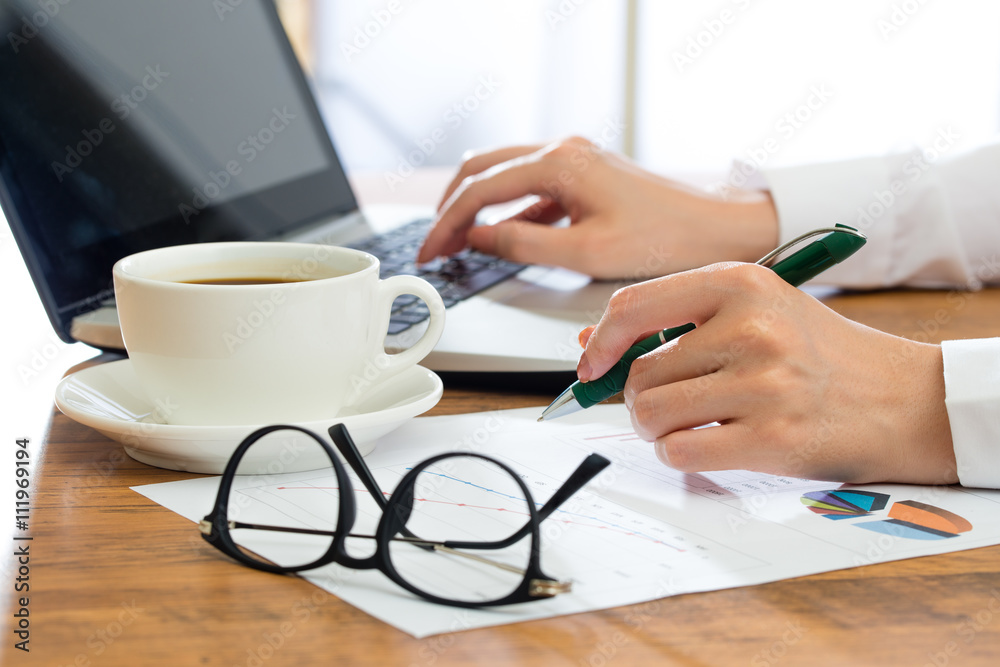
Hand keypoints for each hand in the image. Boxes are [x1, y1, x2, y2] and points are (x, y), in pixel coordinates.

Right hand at [417, 137, 778, 279]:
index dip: (448, 224)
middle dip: (452, 207)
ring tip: (457, 240)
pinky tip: (500, 236)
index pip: (482, 190)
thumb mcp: (586, 252)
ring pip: (504, 174)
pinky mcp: (585, 174)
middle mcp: (564, 150)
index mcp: (561, 163)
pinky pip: (530, 186)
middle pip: (484, 170)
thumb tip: (479, 240)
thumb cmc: (665, 239)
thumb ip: (523, 245)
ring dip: (476, 205)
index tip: (431, 252)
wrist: (716, 229)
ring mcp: (575, 158)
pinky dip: (506, 209)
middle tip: (435, 244)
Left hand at [577, 263, 956, 484]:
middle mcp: (751, 328)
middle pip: (640, 374)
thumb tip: (590, 342)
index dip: (600, 342)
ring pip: (651, 415)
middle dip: (641, 398)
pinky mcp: (773, 438)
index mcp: (739, 283)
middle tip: (673, 403)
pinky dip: (679, 455)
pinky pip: (679, 453)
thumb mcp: (753, 311)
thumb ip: (673, 321)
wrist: (903, 397)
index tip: (593, 364)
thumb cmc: (818, 354)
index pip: (632, 306)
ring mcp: (764, 384)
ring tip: (694, 423)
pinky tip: (709, 445)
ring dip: (657, 429)